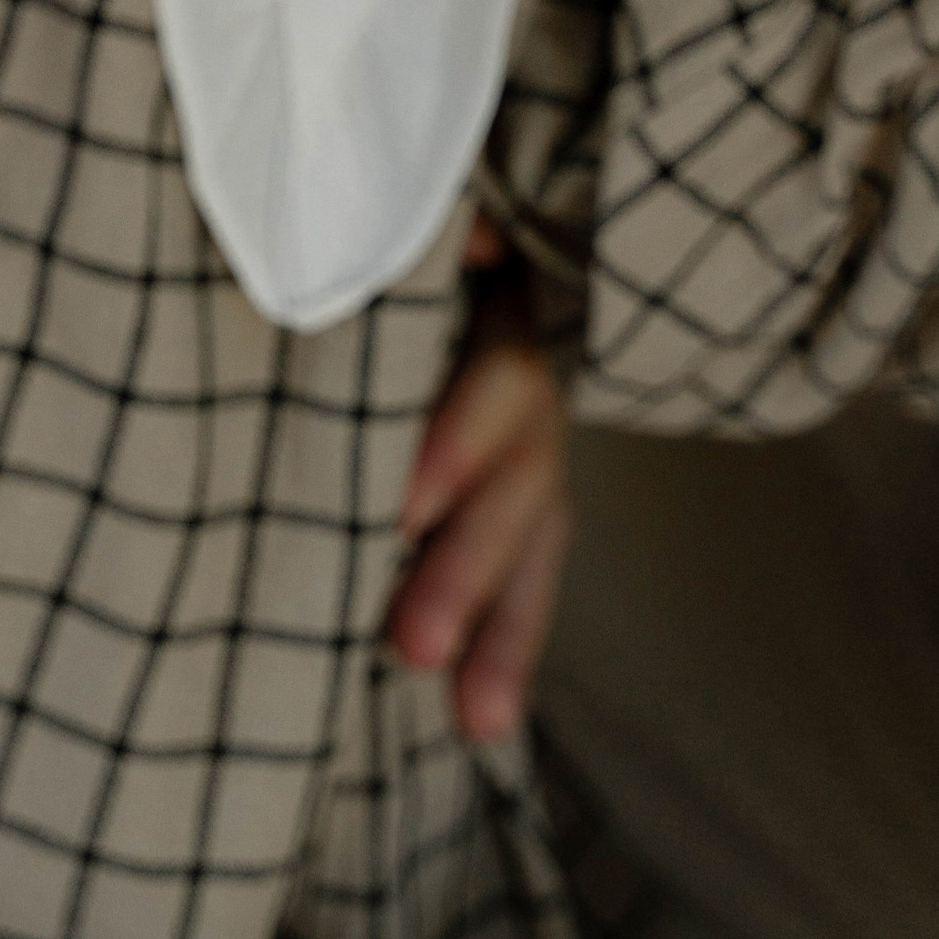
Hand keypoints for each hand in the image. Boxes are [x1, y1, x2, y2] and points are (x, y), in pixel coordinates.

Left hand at [387, 219, 568, 741]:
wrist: (455, 220)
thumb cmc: (411, 215)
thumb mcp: (436, 221)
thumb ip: (451, 235)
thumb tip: (458, 238)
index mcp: (510, 303)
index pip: (498, 383)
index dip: (459, 446)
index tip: (405, 511)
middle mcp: (533, 379)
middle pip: (518, 480)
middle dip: (468, 570)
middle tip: (412, 645)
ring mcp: (532, 440)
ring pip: (529, 539)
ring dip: (499, 630)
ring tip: (469, 717)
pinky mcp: (516, 493)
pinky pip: (523, 572)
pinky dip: (504, 645)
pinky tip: (482, 722)